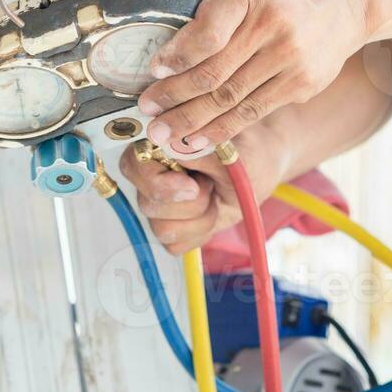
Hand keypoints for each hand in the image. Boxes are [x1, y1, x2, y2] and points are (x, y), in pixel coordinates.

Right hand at [117, 121, 292, 254]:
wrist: (259, 170)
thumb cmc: (243, 152)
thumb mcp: (226, 149)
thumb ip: (197, 149)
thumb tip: (172, 146)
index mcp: (155, 146)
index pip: (132, 166)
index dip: (158, 182)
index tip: (192, 185)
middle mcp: (150, 175)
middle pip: (147, 203)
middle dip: (189, 203)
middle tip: (212, 186)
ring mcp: (158, 204)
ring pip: (161, 228)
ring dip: (199, 217)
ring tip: (215, 196)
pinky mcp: (170, 227)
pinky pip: (175, 244)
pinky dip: (200, 232)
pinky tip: (211, 213)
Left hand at [138, 0, 369, 153]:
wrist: (343, 2)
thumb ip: (209, 15)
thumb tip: (169, 58)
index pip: (207, 36)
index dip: (177, 58)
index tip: (154, 73)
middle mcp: (273, 26)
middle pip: (215, 74)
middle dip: (175, 99)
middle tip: (150, 116)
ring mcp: (291, 59)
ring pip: (232, 100)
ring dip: (194, 122)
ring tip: (166, 135)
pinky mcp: (302, 85)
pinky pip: (254, 112)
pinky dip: (224, 128)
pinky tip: (201, 138)